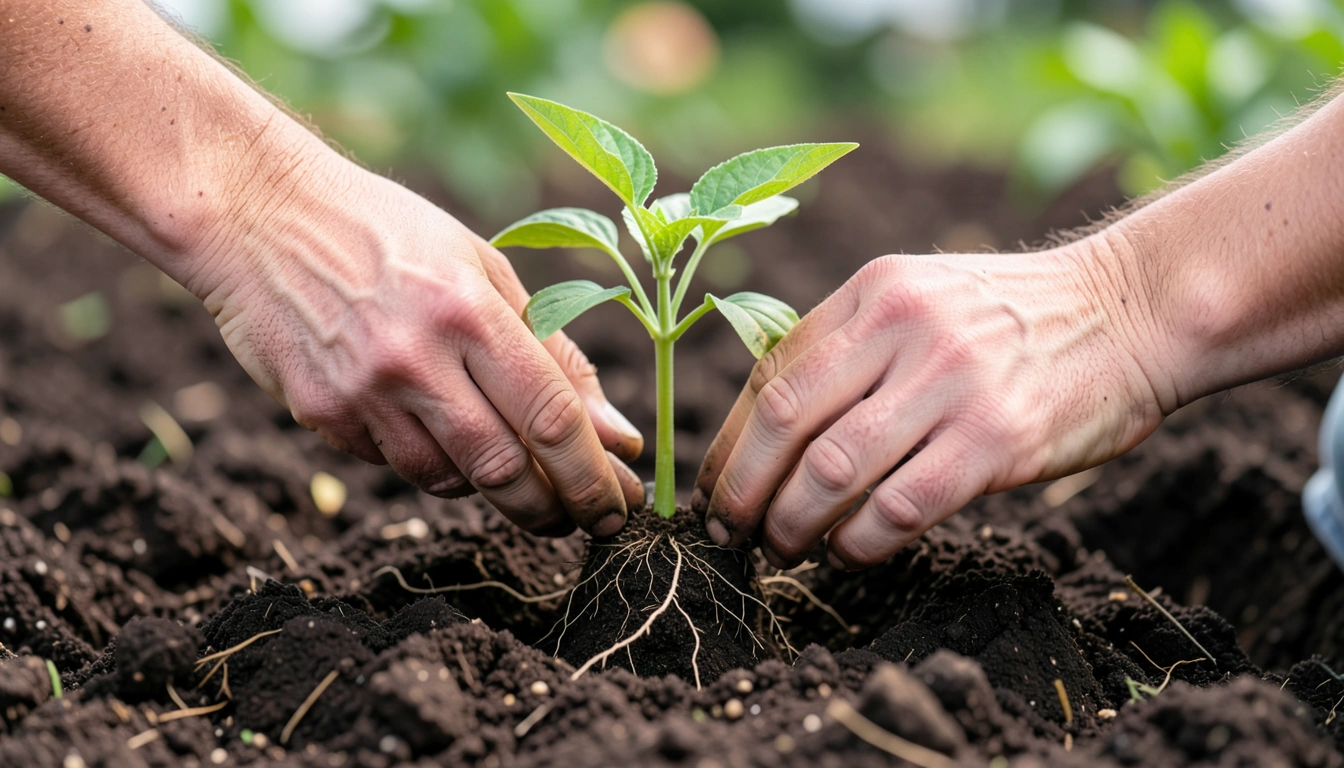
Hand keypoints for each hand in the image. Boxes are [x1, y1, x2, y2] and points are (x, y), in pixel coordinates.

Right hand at [189, 152, 643, 536]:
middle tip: (581, 520)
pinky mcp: (319, 415)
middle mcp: (415, 358)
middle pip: (505, 470)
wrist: (257, 211)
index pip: (552, 417)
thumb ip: (554, 353)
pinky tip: (430, 426)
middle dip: (555, 509)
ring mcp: (361, 392)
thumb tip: (616, 436)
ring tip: (510, 466)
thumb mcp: (484, 268)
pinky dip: (428, 460)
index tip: (621, 503)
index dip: (594, 475)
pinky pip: (393, 465)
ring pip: (449, 480)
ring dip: (491, 487)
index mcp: (469, 310)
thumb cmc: (390, 232)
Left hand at [692, 238, 1170, 568]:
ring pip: (832, 470)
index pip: (772, 373)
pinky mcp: (996, 441)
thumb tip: (772, 424)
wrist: (1135, 310)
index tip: (712, 488)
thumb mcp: (923, 294)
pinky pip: (898, 508)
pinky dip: (858, 543)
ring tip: (783, 549)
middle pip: (786, 423)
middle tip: (730, 532)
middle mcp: (904, 328)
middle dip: (743, 490)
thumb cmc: (1016, 317)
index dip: (730, 442)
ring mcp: (951, 383)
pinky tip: (849, 554)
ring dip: (792, 524)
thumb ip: (853, 344)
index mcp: (874, 291)